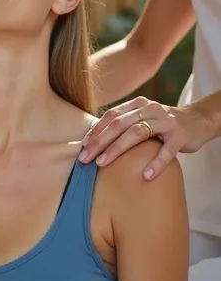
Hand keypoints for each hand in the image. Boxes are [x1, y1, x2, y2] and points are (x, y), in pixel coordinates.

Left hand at [79, 96, 212, 179]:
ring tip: (103, 163)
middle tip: (86, 159)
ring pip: (137, 133)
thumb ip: (124, 124)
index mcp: (137, 105)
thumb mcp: (143, 118)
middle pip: (120, 124)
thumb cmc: (163, 124)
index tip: (82, 148)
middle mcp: (150, 109)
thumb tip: (94, 141)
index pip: (111, 116)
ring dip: (117, 149)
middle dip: (100, 142)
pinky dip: (156, 162)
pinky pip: (167, 150)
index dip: (95, 132)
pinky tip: (146, 175)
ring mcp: (166, 121)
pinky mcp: (180, 135)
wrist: (197, 120)